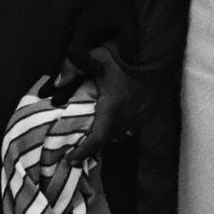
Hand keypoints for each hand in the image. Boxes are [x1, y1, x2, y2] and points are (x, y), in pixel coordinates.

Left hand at [62, 45, 153, 164]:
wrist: (157, 55)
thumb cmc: (127, 56)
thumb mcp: (98, 55)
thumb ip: (74, 65)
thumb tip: (56, 82)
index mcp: (113, 108)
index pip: (97, 139)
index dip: (83, 152)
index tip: (71, 159)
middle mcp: (127, 118)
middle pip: (107, 138)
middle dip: (92, 142)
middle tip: (77, 141)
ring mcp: (140, 118)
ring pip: (120, 134)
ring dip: (108, 133)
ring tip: (96, 129)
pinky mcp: (149, 114)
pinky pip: (132, 127)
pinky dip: (121, 126)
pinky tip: (116, 118)